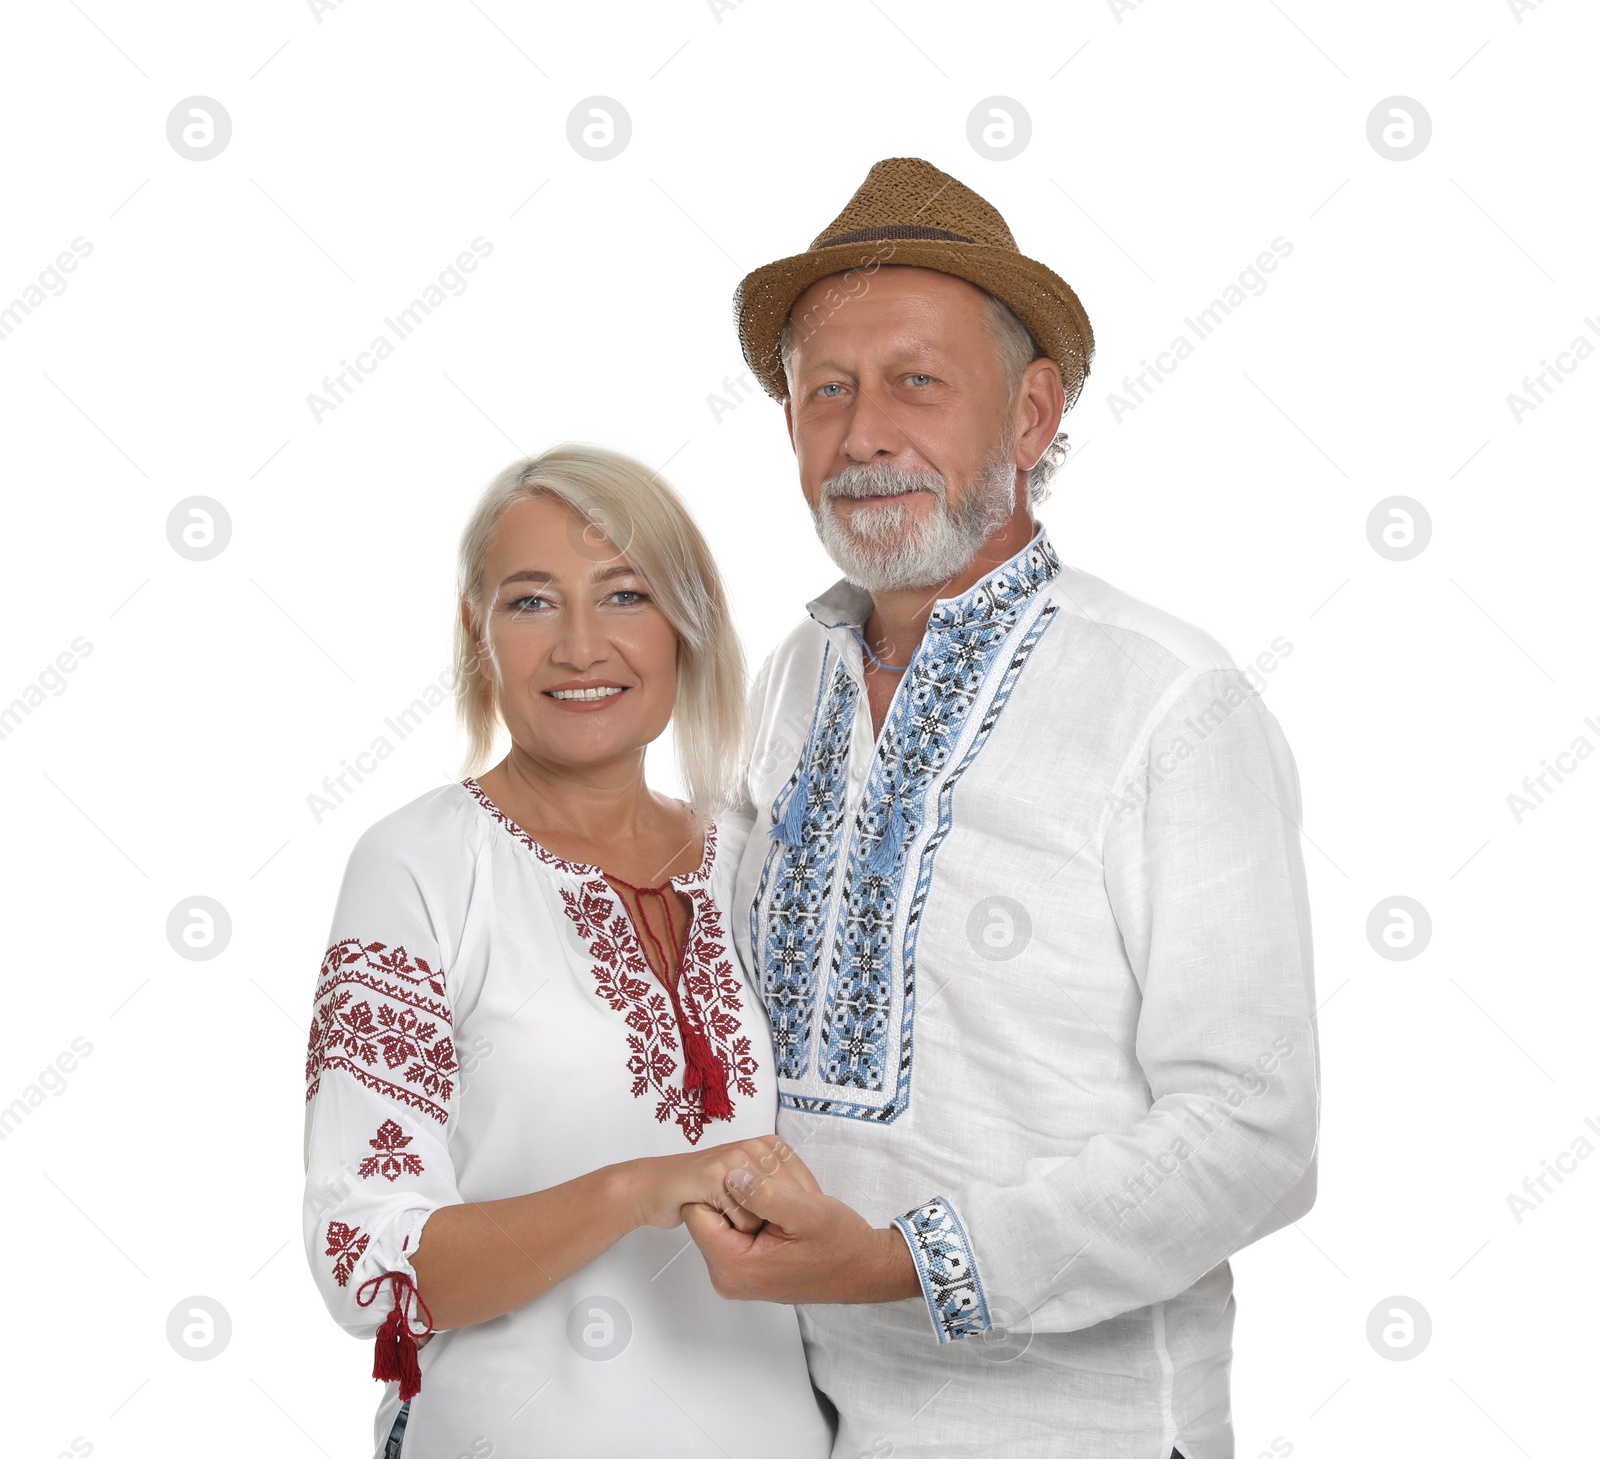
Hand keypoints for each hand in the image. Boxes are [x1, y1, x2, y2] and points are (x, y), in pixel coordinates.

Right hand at [621, 1136, 818, 1234]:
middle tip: (739, 1217)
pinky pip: (746, 1219)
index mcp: (772, 1147)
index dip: (794, 1217)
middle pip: (792, 1204)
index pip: (809, 1192)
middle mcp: (759, 1146)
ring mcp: (739, 1156)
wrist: (656, 1186)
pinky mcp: (718, 1174)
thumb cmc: (702, 1192)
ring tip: (726, 1215)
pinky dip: (735, 1228)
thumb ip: (782, 1193)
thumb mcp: (753, 1192)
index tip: (766, 1220)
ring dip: (752, 1228)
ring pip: (770, 1214)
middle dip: (773, 1223)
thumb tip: (816, 1205)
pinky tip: (715, 1215)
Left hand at [683, 1163, 920, 1304]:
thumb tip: (731, 1175)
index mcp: (734, 1265)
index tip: (757, 1185)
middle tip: (779, 1197)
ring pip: (725, 1216)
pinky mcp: (747, 1266)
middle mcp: (728, 1274)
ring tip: (787, 1208)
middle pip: (708, 1213)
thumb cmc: (842, 1246)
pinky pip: (738, 1227)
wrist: (864, 1269)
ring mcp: (736, 1272)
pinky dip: (758, 1213)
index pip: (697, 1210)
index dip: (722, 1187)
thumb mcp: (807, 1212)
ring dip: (752, 1203)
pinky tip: (785, 1216)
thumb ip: (765, 1194)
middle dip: (739, 1195)